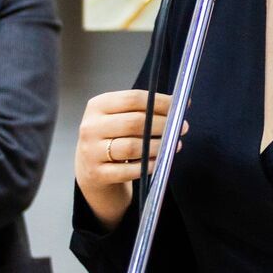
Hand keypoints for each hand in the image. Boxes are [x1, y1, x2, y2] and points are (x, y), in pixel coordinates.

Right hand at [74, 89, 185, 231]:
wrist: (91, 167)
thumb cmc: (113, 137)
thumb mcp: (120, 117)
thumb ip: (146, 109)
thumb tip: (181, 103)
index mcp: (97, 106)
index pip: (133, 98)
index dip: (160, 102)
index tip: (178, 106)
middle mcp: (91, 127)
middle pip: (134, 122)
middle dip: (163, 124)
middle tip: (182, 127)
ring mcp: (91, 152)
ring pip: (132, 147)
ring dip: (158, 146)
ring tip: (172, 145)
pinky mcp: (97, 174)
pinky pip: (128, 171)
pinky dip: (147, 166)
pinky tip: (158, 161)